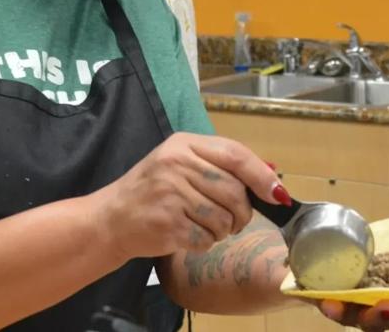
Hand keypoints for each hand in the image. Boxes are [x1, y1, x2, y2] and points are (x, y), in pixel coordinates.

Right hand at [101, 132, 284, 258]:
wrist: (111, 219)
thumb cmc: (153, 192)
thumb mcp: (181, 164)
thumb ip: (222, 167)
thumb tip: (272, 181)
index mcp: (183, 144)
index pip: (235, 155)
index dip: (261, 176)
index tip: (277, 195)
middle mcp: (176, 164)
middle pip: (234, 191)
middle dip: (242, 213)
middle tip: (232, 220)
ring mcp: (170, 194)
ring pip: (224, 218)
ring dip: (222, 231)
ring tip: (204, 226)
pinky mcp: (168, 223)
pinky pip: (207, 238)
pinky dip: (205, 243)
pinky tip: (188, 235)